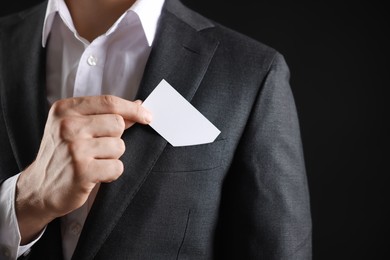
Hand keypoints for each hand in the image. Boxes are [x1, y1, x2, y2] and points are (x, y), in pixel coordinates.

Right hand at [15, 95, 151, 243]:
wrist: (40, 189)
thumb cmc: (62, 155)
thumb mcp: (75, 128)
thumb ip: (105, 115)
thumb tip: (139, 104)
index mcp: (65, 109)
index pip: (109, 102)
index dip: (133, 109)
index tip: (147, 116)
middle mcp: (68, 126)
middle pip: (118, 123)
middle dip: (115, 138)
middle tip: (98, 149)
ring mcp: (74, 148)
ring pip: (119, 146)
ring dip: (112, 157)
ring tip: (93, 162)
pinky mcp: (82, 171)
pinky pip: (117, 166)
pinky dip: (111, 173)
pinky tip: (95, 175)